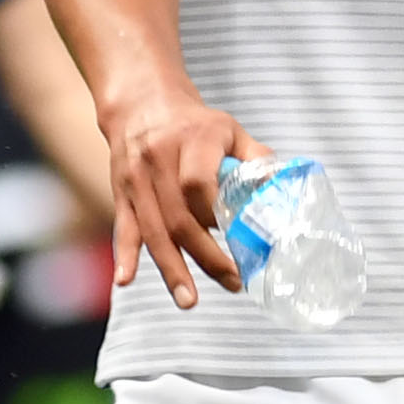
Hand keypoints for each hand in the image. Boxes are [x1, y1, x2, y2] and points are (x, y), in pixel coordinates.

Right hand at [99, 89, 259, 311]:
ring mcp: (136, 177)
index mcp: (191, 139)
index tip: (238, 237)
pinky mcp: (121, 192)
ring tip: (189, 301)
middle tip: (233, 282)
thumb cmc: (195, 123)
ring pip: (154, 229)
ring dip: (172, 268)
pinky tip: (126, 281)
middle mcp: (159, 158)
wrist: (141, 103)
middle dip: (205, 255)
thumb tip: (282, 192)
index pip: (198, 183)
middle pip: (179, 216)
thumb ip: (256, 159)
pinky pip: (124, 227)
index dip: (217, 214)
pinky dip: (125, 255)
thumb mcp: (230, 129)